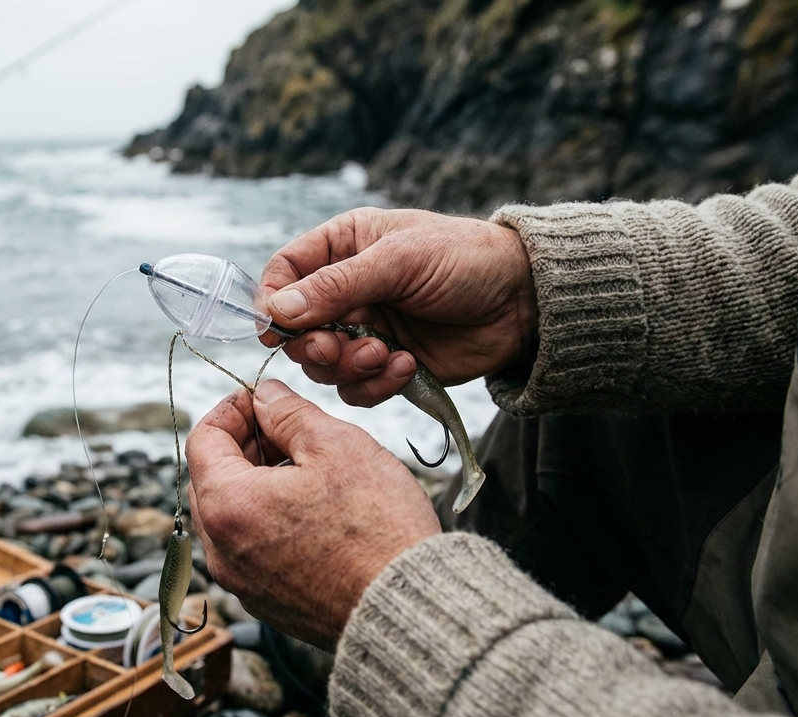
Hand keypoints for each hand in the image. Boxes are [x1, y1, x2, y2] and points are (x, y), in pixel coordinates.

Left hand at [186, 380, 439, 651]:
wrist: (408, 610)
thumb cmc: (377, 528)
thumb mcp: (336, 446)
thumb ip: (289, 414)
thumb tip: (265, 396)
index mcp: (227, 505)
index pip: (203, 438)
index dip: (232, 408)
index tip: (262, 398)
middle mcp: (221, 550)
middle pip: (210, 479)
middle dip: (243, 446)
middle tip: (286, 429)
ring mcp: (241, 582)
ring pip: (231, 516)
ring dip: (256, 484)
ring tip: (305, 469)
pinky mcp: (267, 604)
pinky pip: (251, 551)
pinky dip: (268, 522)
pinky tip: (311, 512)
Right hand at [259, 207, 535, 406]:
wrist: (524, 302)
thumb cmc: (466, 260)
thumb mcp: (399, 261)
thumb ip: (336, 286)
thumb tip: (277, 310)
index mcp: (343, 247)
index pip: (284, 273)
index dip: (273, 301)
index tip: (278, 329)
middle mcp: (347, 290)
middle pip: (296, 328)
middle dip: (313, 344)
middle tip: (335, 348)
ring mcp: (366, 329)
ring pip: (323, 365)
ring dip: (348, 366)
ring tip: (384, 354)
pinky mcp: (387, 365)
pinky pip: (356, 389)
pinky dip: (374, 385)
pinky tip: (407, 366)